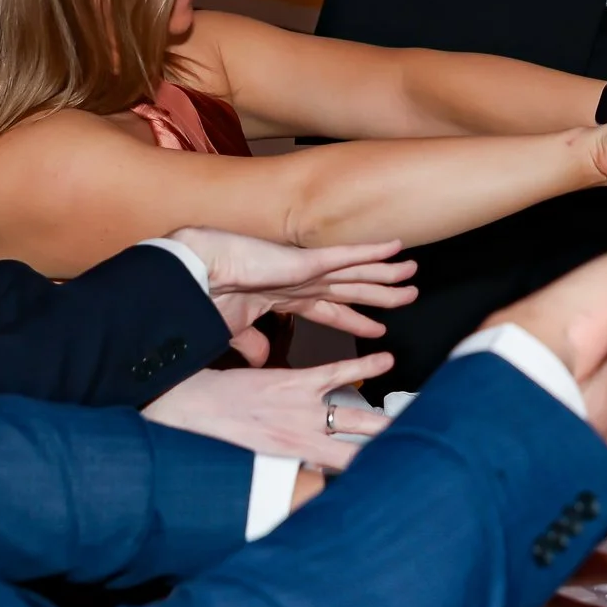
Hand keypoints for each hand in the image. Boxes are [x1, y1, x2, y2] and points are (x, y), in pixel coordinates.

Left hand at [137, 354, 393, 467]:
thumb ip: (288, 472)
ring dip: (384, 421)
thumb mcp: (254, 470)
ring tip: (417, 422)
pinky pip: (337, 372)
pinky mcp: (297, 382)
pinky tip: (387, 361)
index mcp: (293, 462)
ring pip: (356, 417)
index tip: (390, 488)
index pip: (342, 476)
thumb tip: (311, 481)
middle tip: (416, 458)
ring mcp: (303, 409)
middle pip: (358, 451)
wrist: (194, 410)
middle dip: (388, 454)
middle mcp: (304, 439)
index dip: (367, 481)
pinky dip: (364, 366)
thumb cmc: (219, 442)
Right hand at [164, 229, 418, 361]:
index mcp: (284, 296)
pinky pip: (347, 255)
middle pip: (351, 288)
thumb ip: (251, 344)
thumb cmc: (206, 298)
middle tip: (410, 294)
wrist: (193, 277)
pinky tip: (395, 247)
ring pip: (356, 272)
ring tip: (412, 274)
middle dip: (380, 293)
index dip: (355, 318)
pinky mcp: (305, 261)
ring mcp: (305, 269)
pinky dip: (373, 251)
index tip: (377, 327)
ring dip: (386, 273)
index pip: (329, 309)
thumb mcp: (234, 331)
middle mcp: (300, 281)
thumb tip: (258, 359)